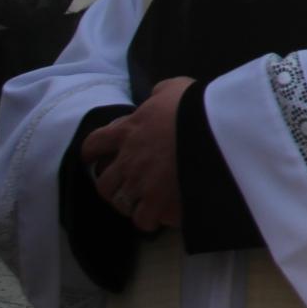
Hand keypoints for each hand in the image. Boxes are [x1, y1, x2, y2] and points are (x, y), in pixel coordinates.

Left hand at [81, 77, 194, 231]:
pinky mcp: (158, 203)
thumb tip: (156, 97)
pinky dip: (152, 218)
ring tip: (145, 204)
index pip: (94, 144)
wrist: (214, 129)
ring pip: (121, 204)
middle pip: (104, 183)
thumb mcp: (174, 88)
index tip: (94, 157)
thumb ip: (158, 94)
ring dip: (131, 204)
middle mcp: (127, 161)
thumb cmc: (194, 105)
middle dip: (112, 186)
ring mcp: (141, 184)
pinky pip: (145, 220)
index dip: (92, 153)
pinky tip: (163, 214)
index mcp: (127, 132)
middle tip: (125, 185)